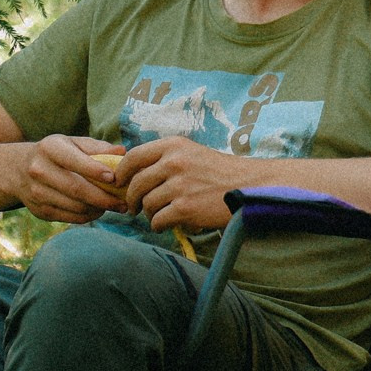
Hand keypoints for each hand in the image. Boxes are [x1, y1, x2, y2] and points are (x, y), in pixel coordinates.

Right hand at [12, 134, 129, 223]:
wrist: (18, 170)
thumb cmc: (56, 153)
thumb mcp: (72, 143)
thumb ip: (97, 147)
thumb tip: (122, 153)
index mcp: (49, 149)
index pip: (74, 161)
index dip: (95, 171)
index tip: (115, 179)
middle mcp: (39, 170)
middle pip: (76, 189)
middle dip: (104, 198)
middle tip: (124, 203)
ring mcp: (37, 193)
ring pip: (75, 206)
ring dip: (99, 209)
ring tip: (113, 205)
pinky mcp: (40, 211)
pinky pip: (70, 218)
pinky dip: (88, 216)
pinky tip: (97, 209)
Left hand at [114, 137, 269, 231]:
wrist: (251, 187)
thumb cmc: (220, 172)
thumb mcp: (192, 153)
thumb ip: (164, 159)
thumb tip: (132, 174)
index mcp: (173, 146)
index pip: (133, 157)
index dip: (122, 172)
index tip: (119, 182)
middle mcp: (174, 162)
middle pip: (136, 184)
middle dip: (132, 198)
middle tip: (134, 207)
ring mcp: (179, 185)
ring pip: (147, 204)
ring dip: (149, 213)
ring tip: (159, 214)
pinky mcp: (185, 208)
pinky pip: (158, 220)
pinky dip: (159, 225)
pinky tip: (167, 224)